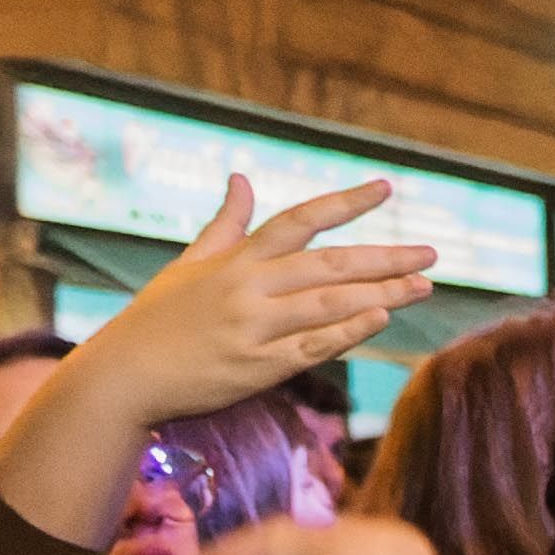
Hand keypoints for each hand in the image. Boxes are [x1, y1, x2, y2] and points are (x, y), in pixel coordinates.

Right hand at [79, 177, 437, 423]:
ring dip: (382, 293)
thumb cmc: (156, 320)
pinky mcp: (257, 367)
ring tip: (423, 286)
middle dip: (385, 257)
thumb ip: (225, 224)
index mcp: (236, 260)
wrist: (124, 377)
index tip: (386, 187)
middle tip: (430, 253)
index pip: (299, 219)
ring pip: (329, 304)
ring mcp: (254, 328)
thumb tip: (240, 177)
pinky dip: (349, 331)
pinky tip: (382, 318)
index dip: (345, 202)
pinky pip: (314, 347)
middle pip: (329, 264)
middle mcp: (249, 288)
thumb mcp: (187, 265)